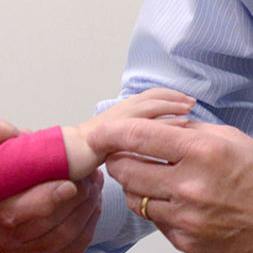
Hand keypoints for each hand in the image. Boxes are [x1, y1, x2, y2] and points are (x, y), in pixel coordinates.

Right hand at [0, 120, 102, 252]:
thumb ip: (3, 135)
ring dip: (85, 211)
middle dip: (74, 202)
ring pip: (60, 240)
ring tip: (94, 188)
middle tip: (91, 179)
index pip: (12, 215)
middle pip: (41, 230)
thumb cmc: (26, 165)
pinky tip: (90, 208)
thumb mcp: (14, 144)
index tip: (71, 184)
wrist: (44, 184)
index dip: (44, 201)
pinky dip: (87, 229)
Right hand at [65, 88, 194, 178]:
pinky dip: (163, 122)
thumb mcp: (112, 144)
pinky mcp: (114, 130)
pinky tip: (176, 127)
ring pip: (149, 105)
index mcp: (120, 113)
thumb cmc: (83, 154)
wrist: (62, 156)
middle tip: (191, 101)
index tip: (184, 100)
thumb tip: (144, 146)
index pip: (147, 97)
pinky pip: (142, 123)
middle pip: (151, 96)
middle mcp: (120, 111)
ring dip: (171, 105)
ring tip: (188, 109)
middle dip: (173, 97)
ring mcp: (117, 119)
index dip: (167, 97)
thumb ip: (127, 140)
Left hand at [88, 118, 252, 252]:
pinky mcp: (189, 246)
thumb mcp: (232, 138)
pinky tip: (182, 201)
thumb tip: (157, 127)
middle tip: (126, 153)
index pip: (138, 137)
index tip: (100, 130)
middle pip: (125, 172)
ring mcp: (188, 221)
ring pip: (137, 200)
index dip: (111, 133)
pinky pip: (158, 223)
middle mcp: (190, 187)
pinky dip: (161, 209)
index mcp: (202, 153)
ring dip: (139, 185)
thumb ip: (190, 132)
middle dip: (119, 159)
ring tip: (159, 176)